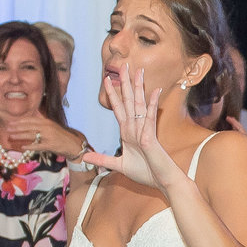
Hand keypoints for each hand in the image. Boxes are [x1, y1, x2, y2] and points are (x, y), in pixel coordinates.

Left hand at [2, 116, 86, 159]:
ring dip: (20, 136)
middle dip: (17, 127)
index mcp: (47, 122)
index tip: (11, 122)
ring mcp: (49, 136)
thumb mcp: (52, 126)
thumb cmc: (61, 136)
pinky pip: (38, 146)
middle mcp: (47, 127)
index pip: (31, 120)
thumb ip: (43, 121)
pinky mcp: (50, 145)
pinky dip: (30, 146)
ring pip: (31, 135)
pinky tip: (22, 147)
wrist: (74, 144)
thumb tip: (35, 113)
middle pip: (29, 126)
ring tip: (11, 136)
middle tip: (7, 128)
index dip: (20, 121)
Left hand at [82, 64, 184, 189]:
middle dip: (125, 83)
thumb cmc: (146, 173)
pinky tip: (155, 90)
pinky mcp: (151, 137)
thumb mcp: (119, 165)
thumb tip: (84, 158)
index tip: (106, 79)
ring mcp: (144, 131)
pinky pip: (151, 118)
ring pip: (140, 104)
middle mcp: (136, 128)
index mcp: (128, 133)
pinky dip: (152, 104)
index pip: (119, 109)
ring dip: (139, 87)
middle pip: (129, 101)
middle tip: (123, 65)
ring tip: (138, 70)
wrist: (162, 182)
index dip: (112, 94)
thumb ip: (102, 159)